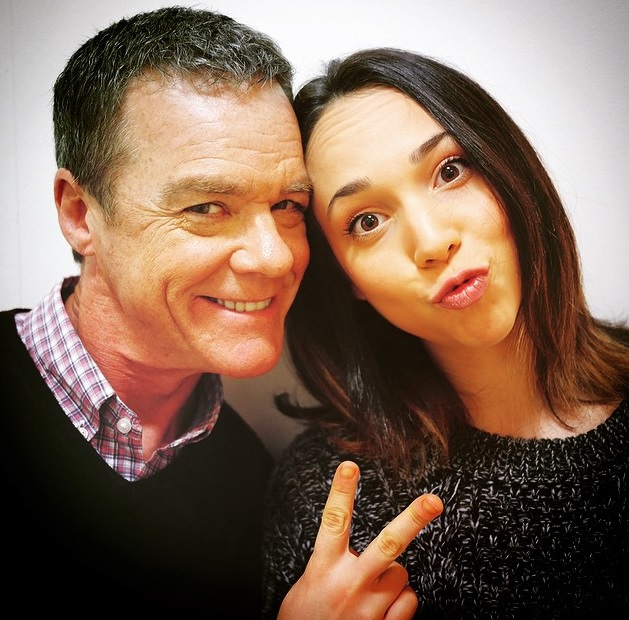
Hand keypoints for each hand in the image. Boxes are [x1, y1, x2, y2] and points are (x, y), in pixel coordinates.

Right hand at [278, 460, 442, 619]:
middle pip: (387, 545)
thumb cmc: (305, 618)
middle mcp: (349, 585)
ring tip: (369, 594)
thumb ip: (335, 563)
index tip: (350, 466)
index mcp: (324, 568)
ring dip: (391, 579)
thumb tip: (366, 552)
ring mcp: (369, 610)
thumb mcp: (310, 582)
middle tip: (433, 501)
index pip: (334, 522)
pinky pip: (409, 601)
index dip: (342, 492)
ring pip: (400, 575)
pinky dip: (399, 602)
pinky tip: (381, 611)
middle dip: (412, 520)